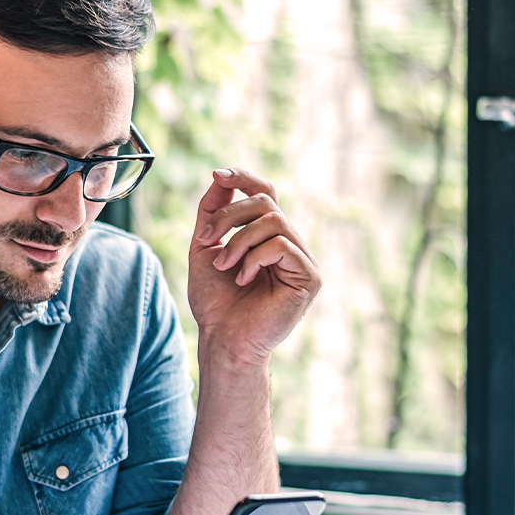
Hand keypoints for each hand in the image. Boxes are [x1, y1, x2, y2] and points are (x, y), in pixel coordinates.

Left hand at [188, 169, 321, 366]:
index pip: (265, 193)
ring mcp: (302, 260)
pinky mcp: (310, 277)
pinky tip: (244, 279)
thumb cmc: (215, 302)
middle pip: (266, 202)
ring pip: (274, 221)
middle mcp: (289, 243)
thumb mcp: (204, 248)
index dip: (244, 178)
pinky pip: (282, 245)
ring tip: (224, 266)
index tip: (217, 174)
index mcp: (267, 236)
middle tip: (205, 240)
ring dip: (239, 240)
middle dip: (229, 216)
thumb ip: (212, 212)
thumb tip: (221, 177)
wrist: (223, 339)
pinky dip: (255, 258)